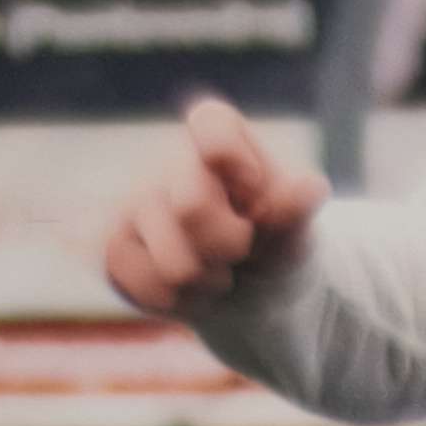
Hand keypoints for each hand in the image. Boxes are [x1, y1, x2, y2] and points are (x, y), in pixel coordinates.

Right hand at [103, 96, 329, 312]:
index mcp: (219, 138)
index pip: (210, 123)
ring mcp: (135, 204)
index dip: (228, 155)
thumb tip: (310, 187)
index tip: (252, 185)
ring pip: (173, 263)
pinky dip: (180, 303)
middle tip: (242, 250)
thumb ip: (296, 212)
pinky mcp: (115, 247)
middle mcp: (169, 164)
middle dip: (229, 246)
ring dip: (209, 284)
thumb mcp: (298, 234)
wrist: (251, 300)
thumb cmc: (278, 251)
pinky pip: (143, 285)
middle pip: (191, 207)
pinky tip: (191, 290)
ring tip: (220, 275)